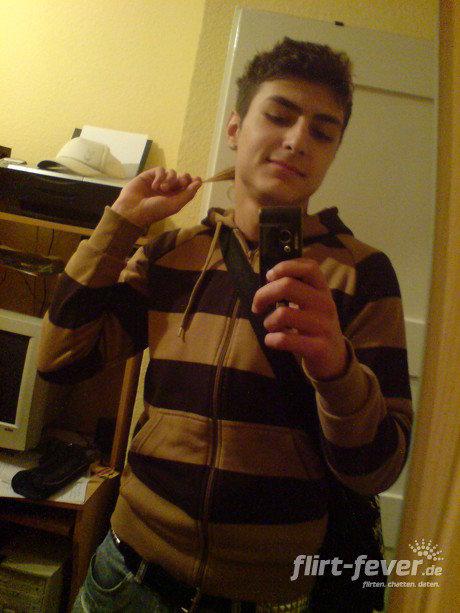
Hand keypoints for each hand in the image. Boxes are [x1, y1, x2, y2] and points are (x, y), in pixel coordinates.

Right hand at [112, 167, 201, 228]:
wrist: (133, 209)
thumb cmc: (154, 211)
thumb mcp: (174, 205)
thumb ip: (187, 194)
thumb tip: (199, 183)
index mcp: (176, 197)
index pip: (188, 186)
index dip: (193, 182)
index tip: (197, 180)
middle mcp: (169, 189)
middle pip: (182, 177)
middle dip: (184, 178)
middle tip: (181, 182)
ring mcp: (159, 181)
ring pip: (172, 173)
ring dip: (170, 179)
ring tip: (162, 189)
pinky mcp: (150, 175)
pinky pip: (160, 170)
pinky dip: (160, 176)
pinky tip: (154, 186)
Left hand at [252, 258, 348, 380]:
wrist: (335, 357)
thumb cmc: (315, 325)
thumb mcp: (312, 304)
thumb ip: (296, 289)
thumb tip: (269, 276)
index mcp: (323, 290)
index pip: (309, 267)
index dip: (285, 266)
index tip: (269, 276)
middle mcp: (325, 304)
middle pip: (287, 286)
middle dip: (263, 294)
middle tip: (257, 306)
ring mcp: (323, 326)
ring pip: (283, 314)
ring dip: (268, 321)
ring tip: (270, 326)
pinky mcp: (318, 347)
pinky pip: (285, 339)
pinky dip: (271, 340)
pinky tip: (271, 341)